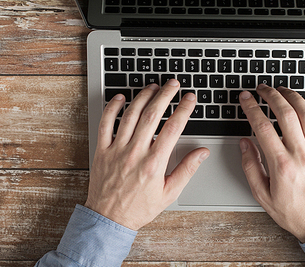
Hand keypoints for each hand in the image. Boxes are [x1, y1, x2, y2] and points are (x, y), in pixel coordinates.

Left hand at [85, 80, 208, 229]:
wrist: (109, 219)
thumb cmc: (139, 208)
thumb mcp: (169, 193)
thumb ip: (187, 170)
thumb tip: (202, 153)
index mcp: (154, 163)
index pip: (173, 128)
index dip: (183, 109)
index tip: (190, 99)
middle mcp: (135, 153)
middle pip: (152, 115)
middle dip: (165, 96)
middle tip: (173, 84)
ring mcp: (117, 150)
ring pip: (130, 115)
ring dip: (143, 97)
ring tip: (153, 87)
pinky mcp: (102, 150)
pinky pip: (105, 124)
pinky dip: (112, 108)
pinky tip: (121, 98)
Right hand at [239, 85, 304, 242]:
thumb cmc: (293, 212)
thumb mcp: (262, 195)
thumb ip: (250, 167)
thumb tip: (244, 143)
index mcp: (282, 165)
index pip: (262, 127)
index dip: (251, 108)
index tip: (245, 98)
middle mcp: (301, 154)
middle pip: (285, 114)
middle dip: (271, 95)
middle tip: (261, 88)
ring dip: (292, 96)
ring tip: (281, 89)